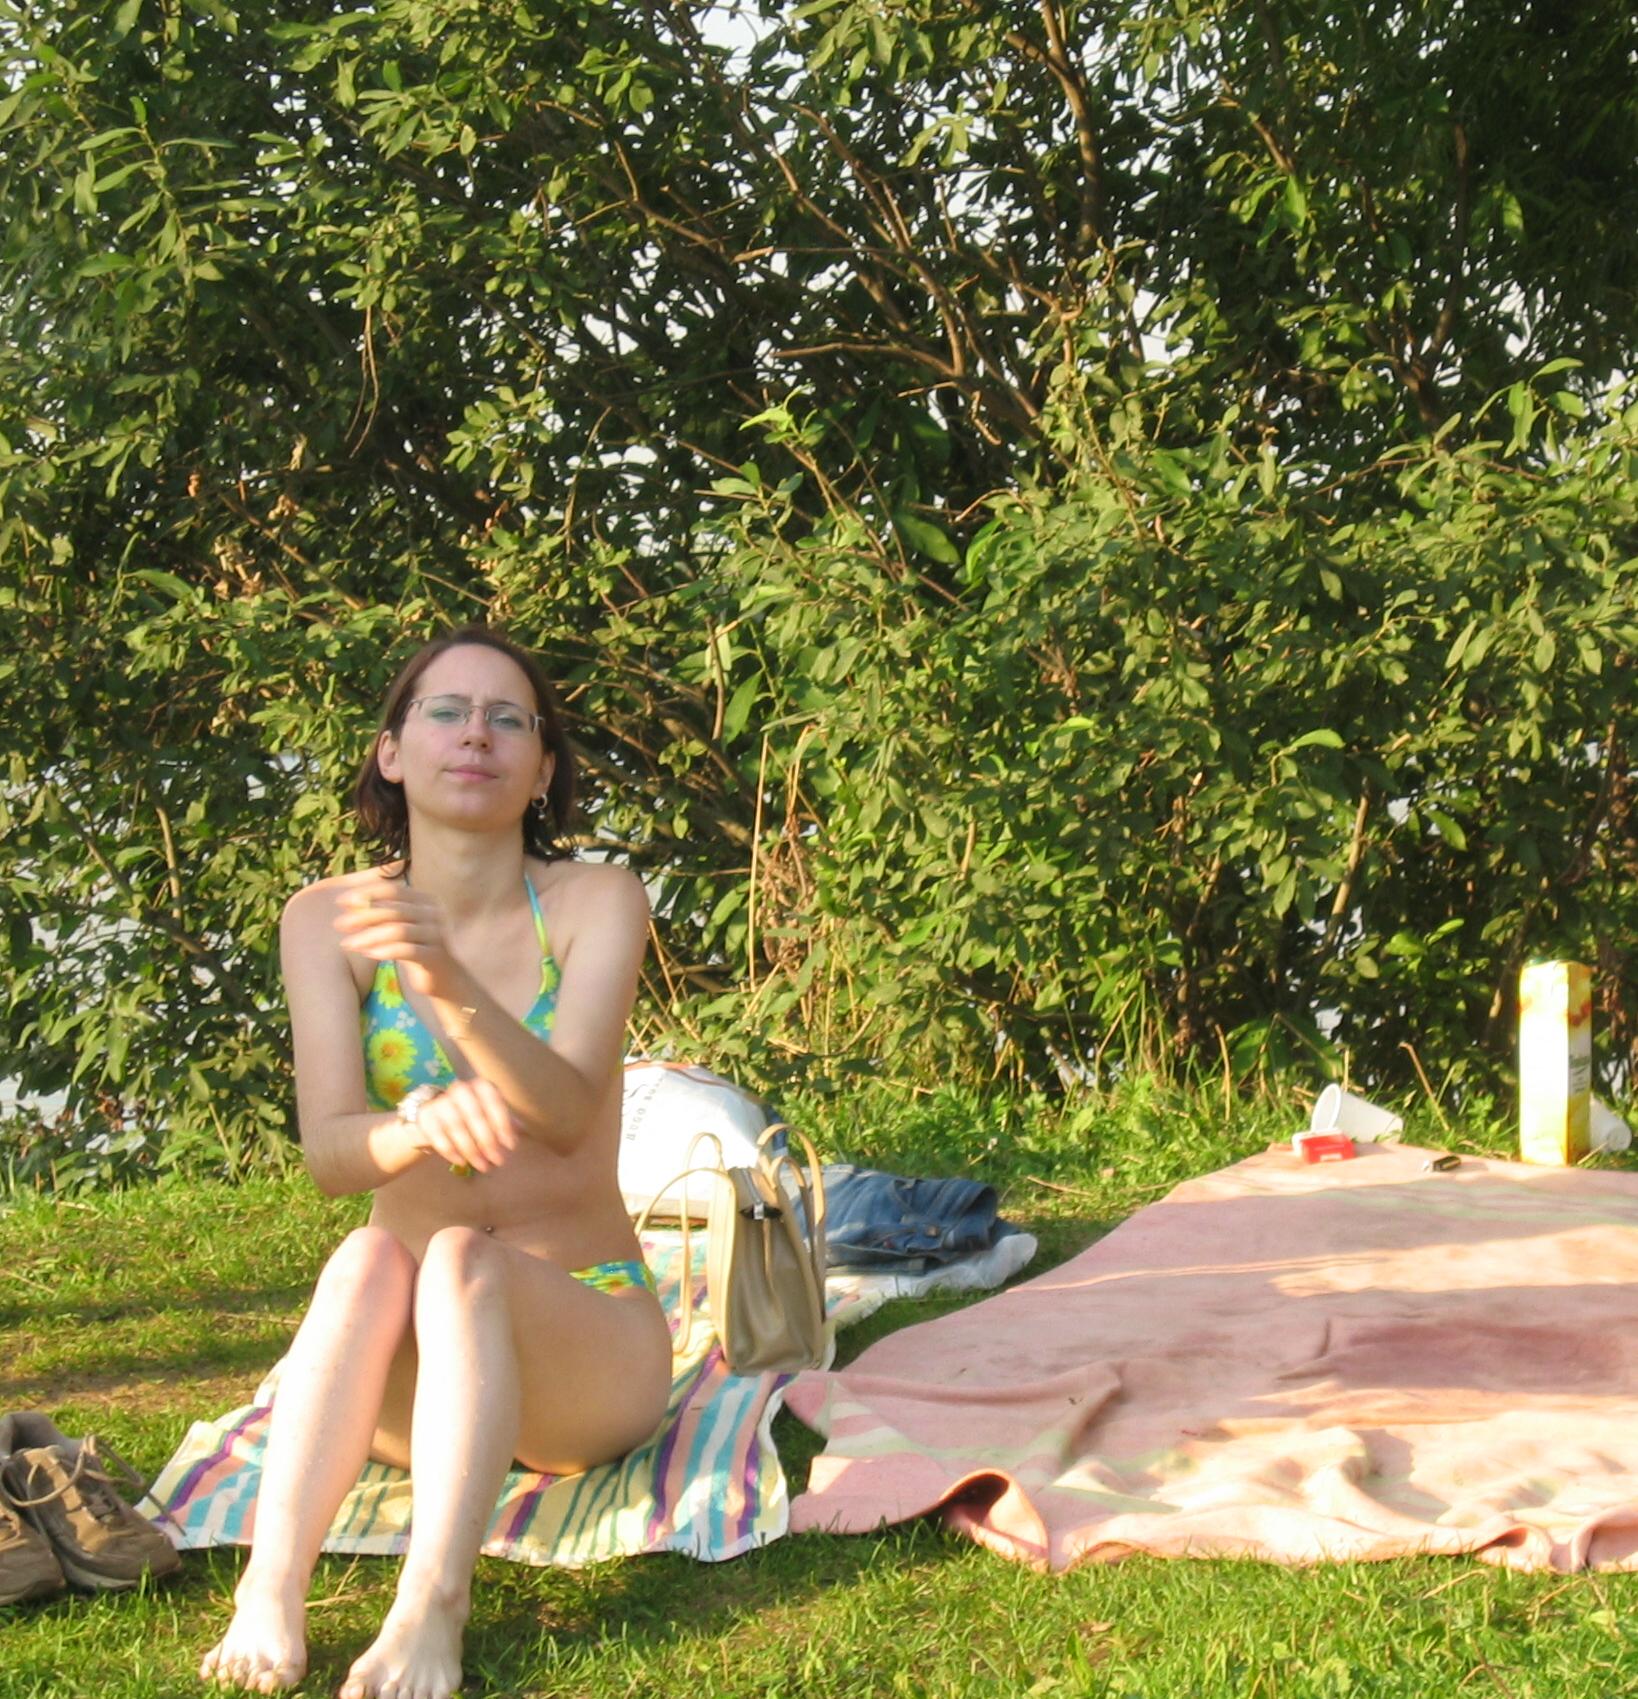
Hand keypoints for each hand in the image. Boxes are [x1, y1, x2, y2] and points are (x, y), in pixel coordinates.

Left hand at [335, 878, 462, 998]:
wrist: (446, 978)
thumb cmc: (417, 948)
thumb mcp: (401, 926)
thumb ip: (383, 913)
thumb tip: (348, 902)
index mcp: (426, 900)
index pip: (393, 889)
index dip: (366, 893)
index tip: (340, 901)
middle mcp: (434, 913)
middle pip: (393, 909)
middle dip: (362, 916)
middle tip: (338, 924)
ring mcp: (437, 934)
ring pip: (398, 930)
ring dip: (369, 936)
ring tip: (347, 943)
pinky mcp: (435, 956)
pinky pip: (407, 950)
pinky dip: (384, 951)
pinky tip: (367, 954)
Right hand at [404, 1078, 521, 1175]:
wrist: (435, 1115)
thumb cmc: (470, 1115)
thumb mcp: (490, 1114)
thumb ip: (506, 1121)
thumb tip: (523, 1130)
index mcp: (480, 1086)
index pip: (494, 1102)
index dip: (503, 1124)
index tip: (510, 1146)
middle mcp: (460, 1089)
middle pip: (475, 1115)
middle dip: (488, 1141)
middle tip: (498, 1161)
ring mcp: (441, 1101)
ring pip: (457, 1126)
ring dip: (471, 1149)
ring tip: (483, 1166)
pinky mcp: (426, 1116)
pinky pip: (438, 1135)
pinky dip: (451, 1150)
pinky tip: (461, 1162)